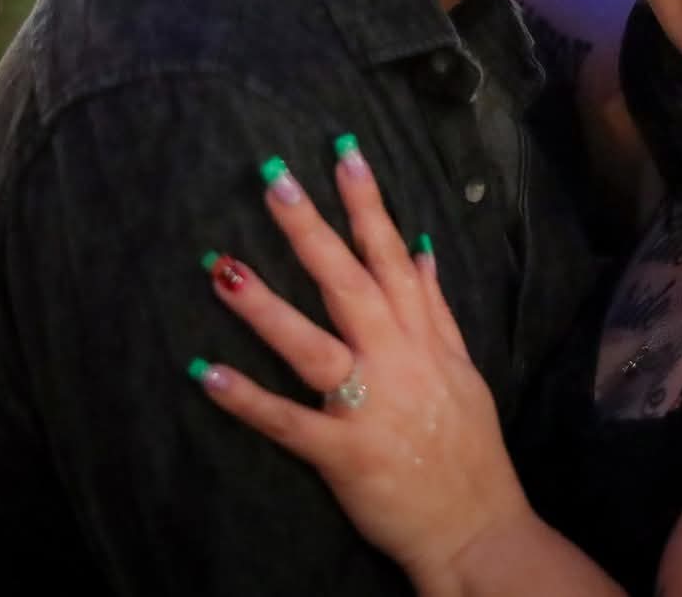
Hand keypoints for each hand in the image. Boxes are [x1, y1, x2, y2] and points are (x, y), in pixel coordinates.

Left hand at [188, 136, 533, 586]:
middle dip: (312, 230)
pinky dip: (247, 400)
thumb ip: (435, 309)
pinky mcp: (343, 454)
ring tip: (221, 268)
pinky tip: (205, 372)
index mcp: (423, 337)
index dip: (367, 204)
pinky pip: (288, 423)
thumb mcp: (462, 367)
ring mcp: (369, 406)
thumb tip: (419, 249)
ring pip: (313, 346)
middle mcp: (397, 361)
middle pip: (349, 284)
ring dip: (266, 307)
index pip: (391, 257)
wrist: (476, 527)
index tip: (344, 154)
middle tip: (274, 180)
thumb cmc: (466, 447)